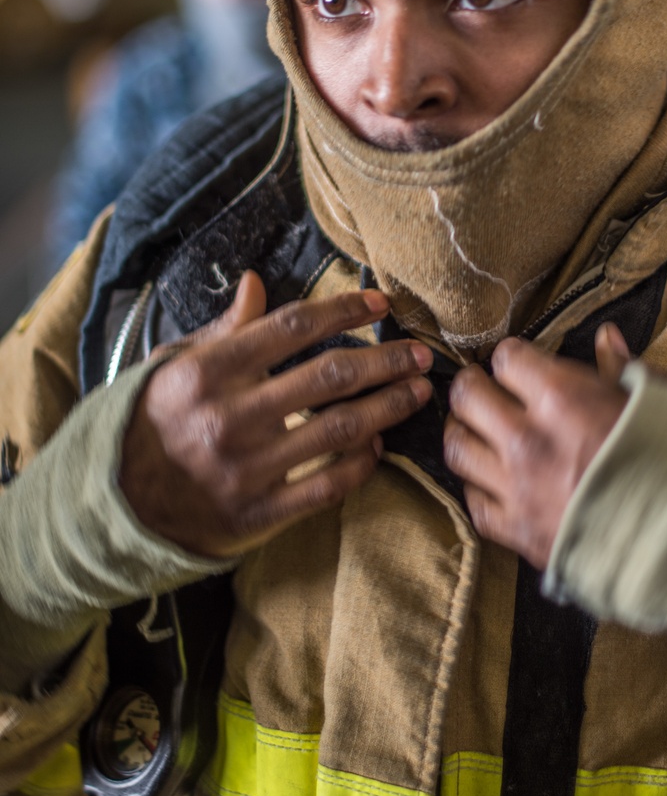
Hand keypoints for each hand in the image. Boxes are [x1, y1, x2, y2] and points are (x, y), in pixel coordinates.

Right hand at [120, 271, 432, 556]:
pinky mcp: (258, 514)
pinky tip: (380, 445)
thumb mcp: (173, 366)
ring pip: (339, 431)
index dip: (343, 310)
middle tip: (421, 353)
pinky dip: (360, 464)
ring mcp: (247, 469)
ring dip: (389, 408)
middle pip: (330, 378)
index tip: (380, 302)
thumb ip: (222, 330)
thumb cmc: (152, 422)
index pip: (292, 328)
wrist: (116, 504)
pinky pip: (326, 487)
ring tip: (419, 392)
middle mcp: (231, 417)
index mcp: (209, 372)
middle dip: (386, 361)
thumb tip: (255, 282)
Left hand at [443, 323, 629, 568]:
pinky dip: (477, 486)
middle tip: (483, 385)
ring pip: (458, 448)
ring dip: (464, 431)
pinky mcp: (517, 532)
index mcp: (563, 398)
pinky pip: (473, 501)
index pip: (506, 358)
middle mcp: (527, 440)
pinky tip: (491, 478)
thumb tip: (607, 338)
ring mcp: (517, 489)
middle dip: (473, 384)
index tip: (520, 363)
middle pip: (467, 396)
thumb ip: (629, 367)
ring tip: (475, 426)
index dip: (513, 356)